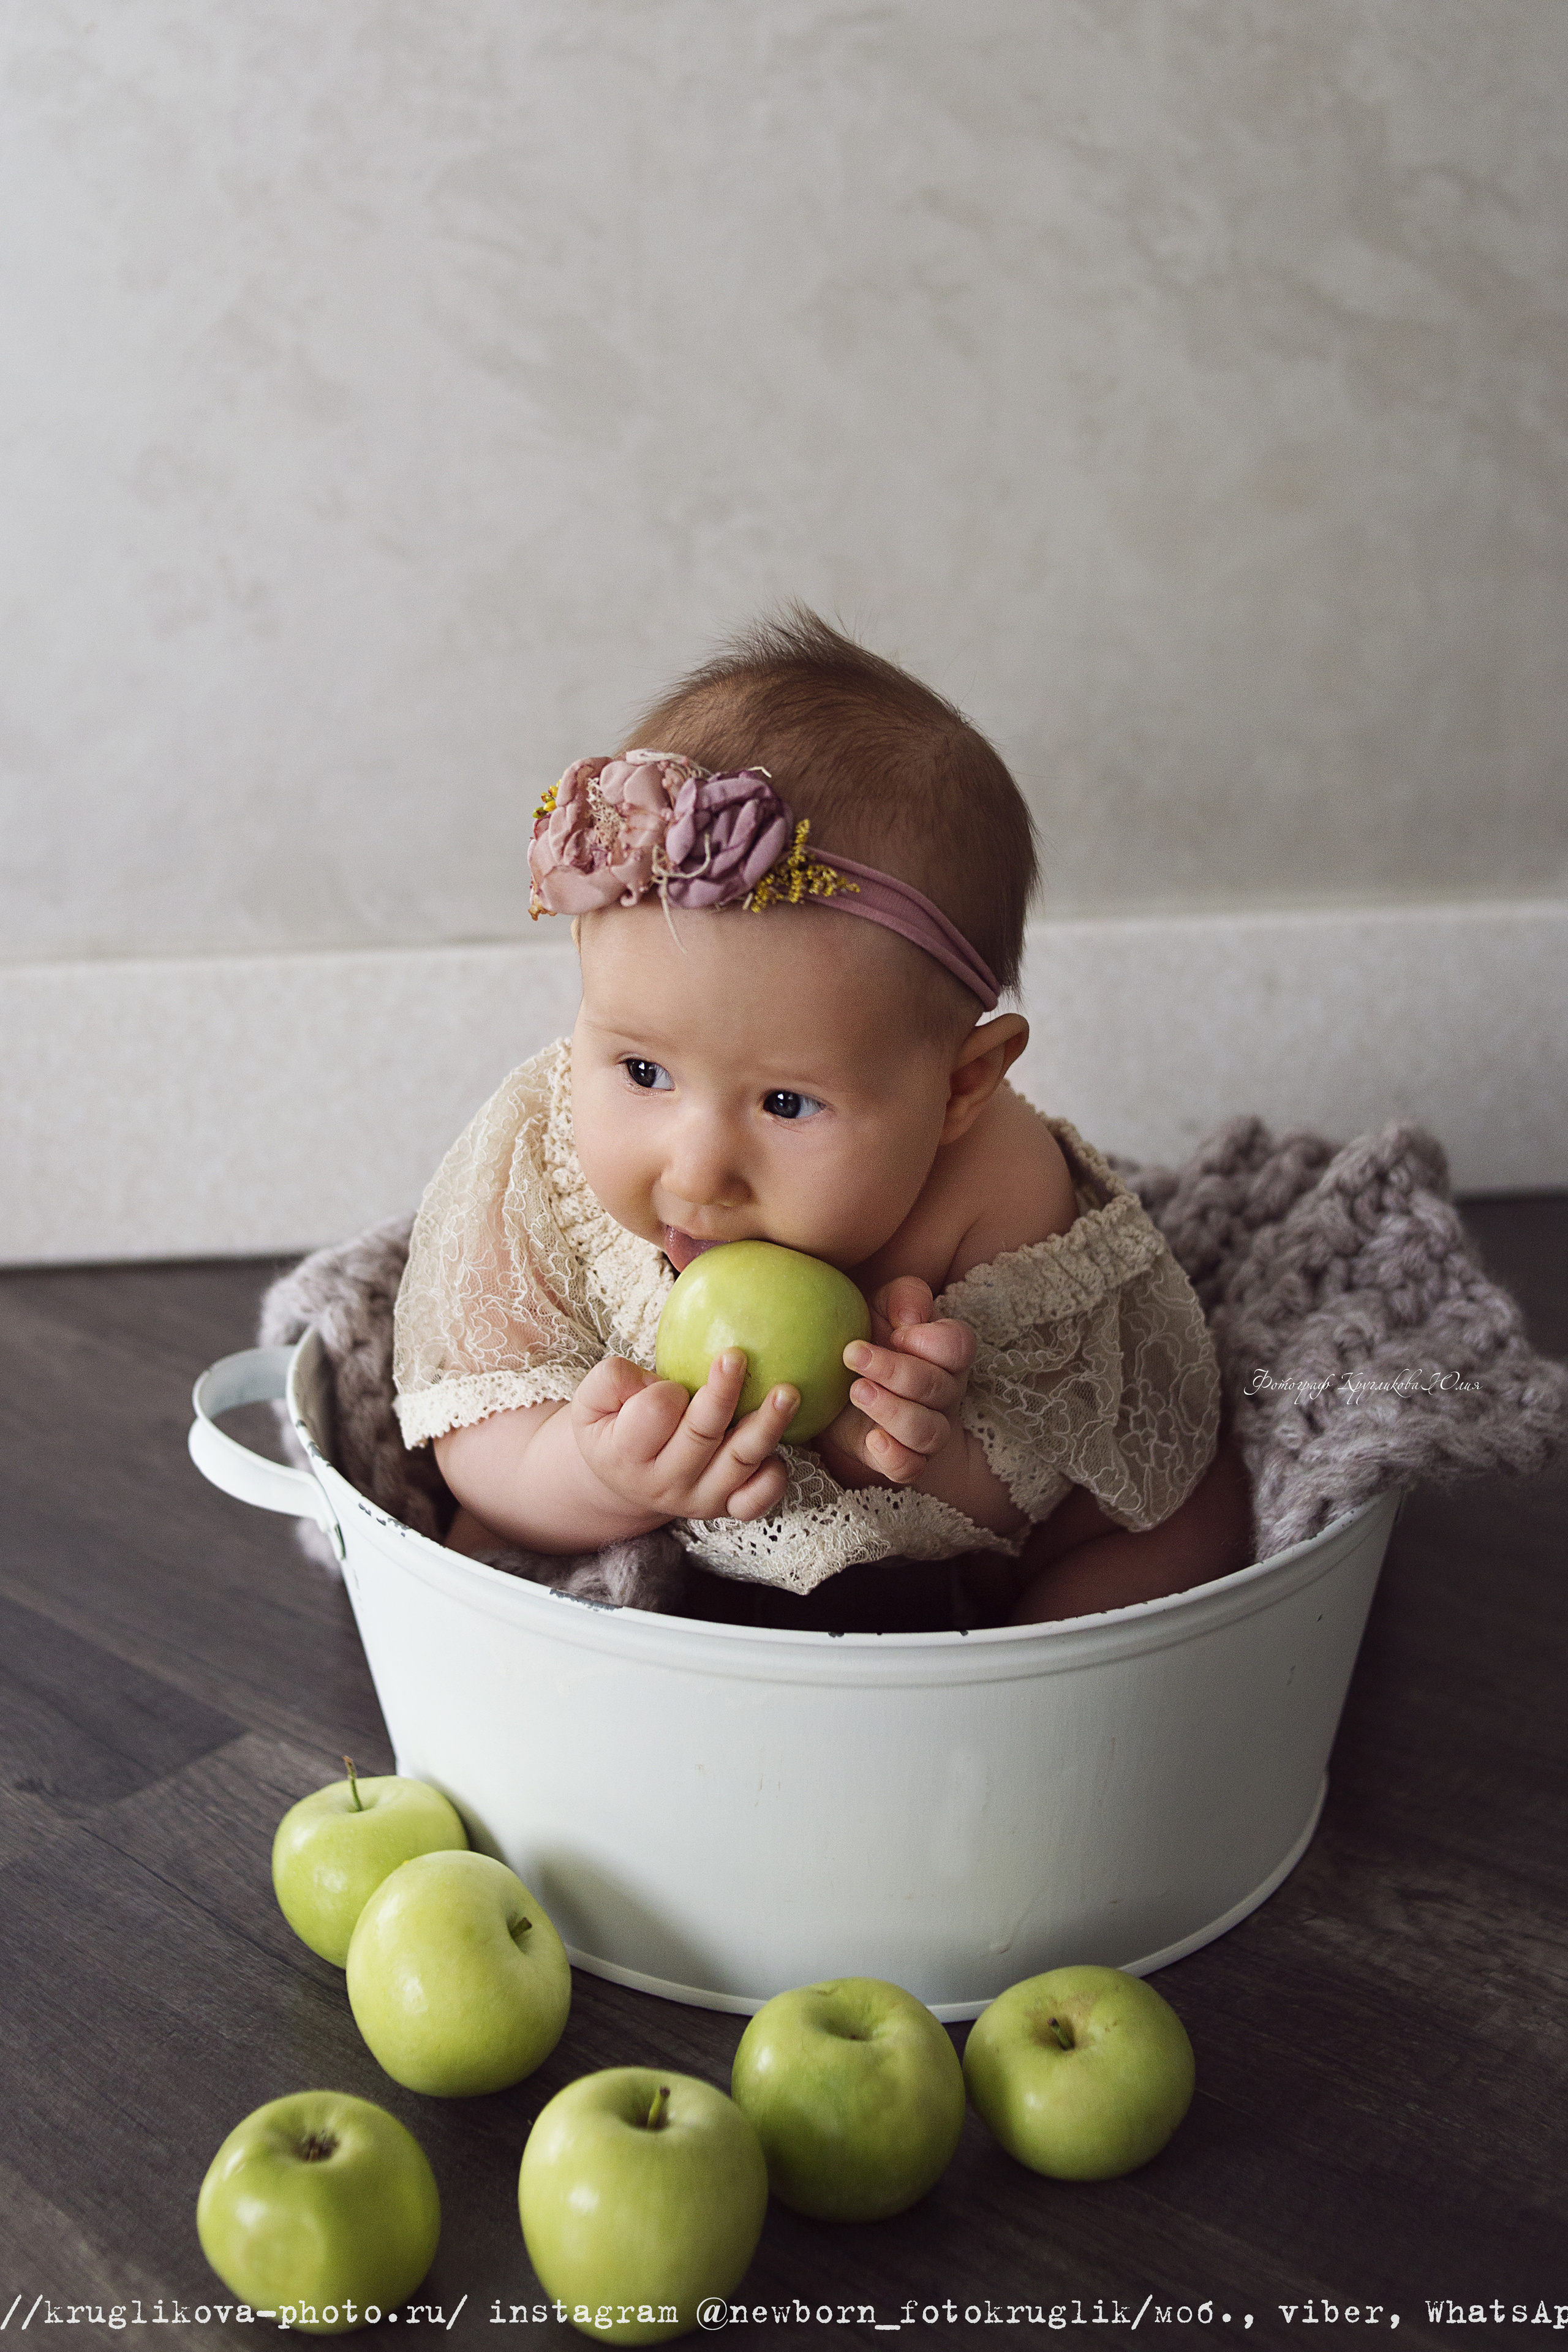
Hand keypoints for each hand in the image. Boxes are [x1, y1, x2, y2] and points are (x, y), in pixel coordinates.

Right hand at [570, 1350, 797, 1523]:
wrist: (623, 1481)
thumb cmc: (611, 1428)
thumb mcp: (590, 1402)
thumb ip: (611, 1380)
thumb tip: (652, 1379)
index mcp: (625, 1455)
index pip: (653, 1414)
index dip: (665, 1391)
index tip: (671, 1381)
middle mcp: (664, 1483)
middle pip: (701, 1435)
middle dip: (721, 1395)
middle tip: (738, 1356)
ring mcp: (698, 1499)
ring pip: (738, 1462)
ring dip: (766, 1427)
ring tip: (787, 1394)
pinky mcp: (725, 1507)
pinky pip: (755, 1500)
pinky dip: (772, 1478)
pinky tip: (779, 1450)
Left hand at [817, 1277, 975, 1487]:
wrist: (833, 1379)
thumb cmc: (867, 1335)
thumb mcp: (879, 1305)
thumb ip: (903, 1297)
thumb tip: (909, 1318)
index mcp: (944, 1354)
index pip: (959, 1346)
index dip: (928, 1341)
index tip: (892, 1334)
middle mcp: (943, 1394)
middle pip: (938, 1388)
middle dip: (896, 1371)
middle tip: (853, 1355)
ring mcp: (925, 1429)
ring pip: (929, 1432)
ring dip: (893, 1411)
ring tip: (855, 1391)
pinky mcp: (898, 1457)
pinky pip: (911, 1468)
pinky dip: (895, 1457)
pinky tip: (873, 1440)